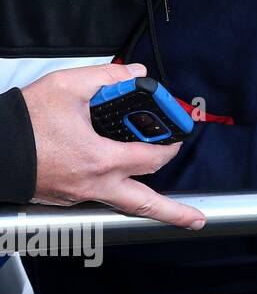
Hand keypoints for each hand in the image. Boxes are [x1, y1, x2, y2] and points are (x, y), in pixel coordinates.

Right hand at [22, 63, 203, 228]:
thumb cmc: (22, 123)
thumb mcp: (67, 87)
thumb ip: (107, 77)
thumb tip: (136, 74)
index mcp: (100, 159)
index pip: (153, 158)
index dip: (172, 145)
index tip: (179, 135)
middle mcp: (94, 185)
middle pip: (145, 205)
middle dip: (176, 213)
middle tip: (197, 218)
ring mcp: (79, 196)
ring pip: (124, 205)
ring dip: (150, 207)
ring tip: (175, 214)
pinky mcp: (65, 198)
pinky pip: (101, 198)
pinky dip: (119, 192)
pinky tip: (125, 181)